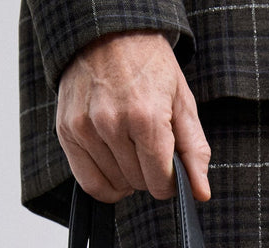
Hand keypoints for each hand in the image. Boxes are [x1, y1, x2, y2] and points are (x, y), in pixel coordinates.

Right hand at [56, 29, 210, 202]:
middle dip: (149, 173)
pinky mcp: (67, 131)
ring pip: (115, 185)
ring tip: (130, 146)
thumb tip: (201, 193)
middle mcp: (112, 123)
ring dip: (127, 175)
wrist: (108, 32)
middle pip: (139, 184)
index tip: (169, 166)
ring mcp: (85, 127)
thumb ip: (194, 151)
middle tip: (148, 145)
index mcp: (146, 116)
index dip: (170, 181)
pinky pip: (89, 183)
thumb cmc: (149, 65)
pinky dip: (106, 183)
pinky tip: (115, 166)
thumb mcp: (182, 101)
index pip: (160, 182)